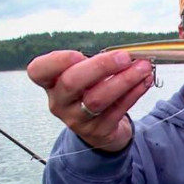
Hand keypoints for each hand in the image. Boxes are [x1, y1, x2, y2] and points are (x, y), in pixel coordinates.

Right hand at [27, 50, 153, 151]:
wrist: (100, 129)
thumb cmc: (91, 92)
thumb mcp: (84, 77)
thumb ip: (95, 63)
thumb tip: (125, 52)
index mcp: (51, 83)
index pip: (39, 71)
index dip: (56, 61)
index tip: (79, 53)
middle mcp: (59, 102)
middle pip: (72, 83)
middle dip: (100, 66)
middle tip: (124, 57)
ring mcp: (77, 119)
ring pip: (98, 99)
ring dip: (124, 80)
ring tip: (143, 67)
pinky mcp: (99, 131)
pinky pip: (117, 110)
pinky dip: (134, 93)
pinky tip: (145, 81)